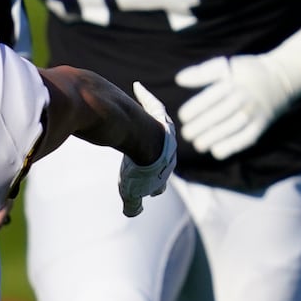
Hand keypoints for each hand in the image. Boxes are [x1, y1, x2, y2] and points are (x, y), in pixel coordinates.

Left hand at [119, 82, 175, 216]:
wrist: (146, 144)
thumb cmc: (139, 169)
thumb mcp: (132, 192)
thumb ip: (132, 206)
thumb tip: (131, 214)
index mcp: (164, 172)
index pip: (161, 184)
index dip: (154, 187)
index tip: (150, 190)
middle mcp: (169, 152)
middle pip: (164, 157)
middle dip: (157, 159)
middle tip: (149, 158)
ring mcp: (165, 133)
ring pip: (162, 129)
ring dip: (156, 130)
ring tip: (149, 127)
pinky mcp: (158, 117)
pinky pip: (153, 104)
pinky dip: (145, 96)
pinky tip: (136, 86)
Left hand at [174, 26, 300, 159]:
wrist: (281, 79)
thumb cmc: (246, 73)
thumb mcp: (226, 66)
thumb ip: (202, 73)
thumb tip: (179, 79)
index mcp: (232, 83)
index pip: (208, 100)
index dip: (192, 111)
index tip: (184, 117)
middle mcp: (243, 99)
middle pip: (216, 117)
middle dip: (198, 129)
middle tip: (187, 134)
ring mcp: (253, 114)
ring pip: (228, 131)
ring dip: (210, 140)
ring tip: (198, 144)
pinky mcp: (260, 126)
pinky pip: (243, 140)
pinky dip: (228, 148)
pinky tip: (215, 150)